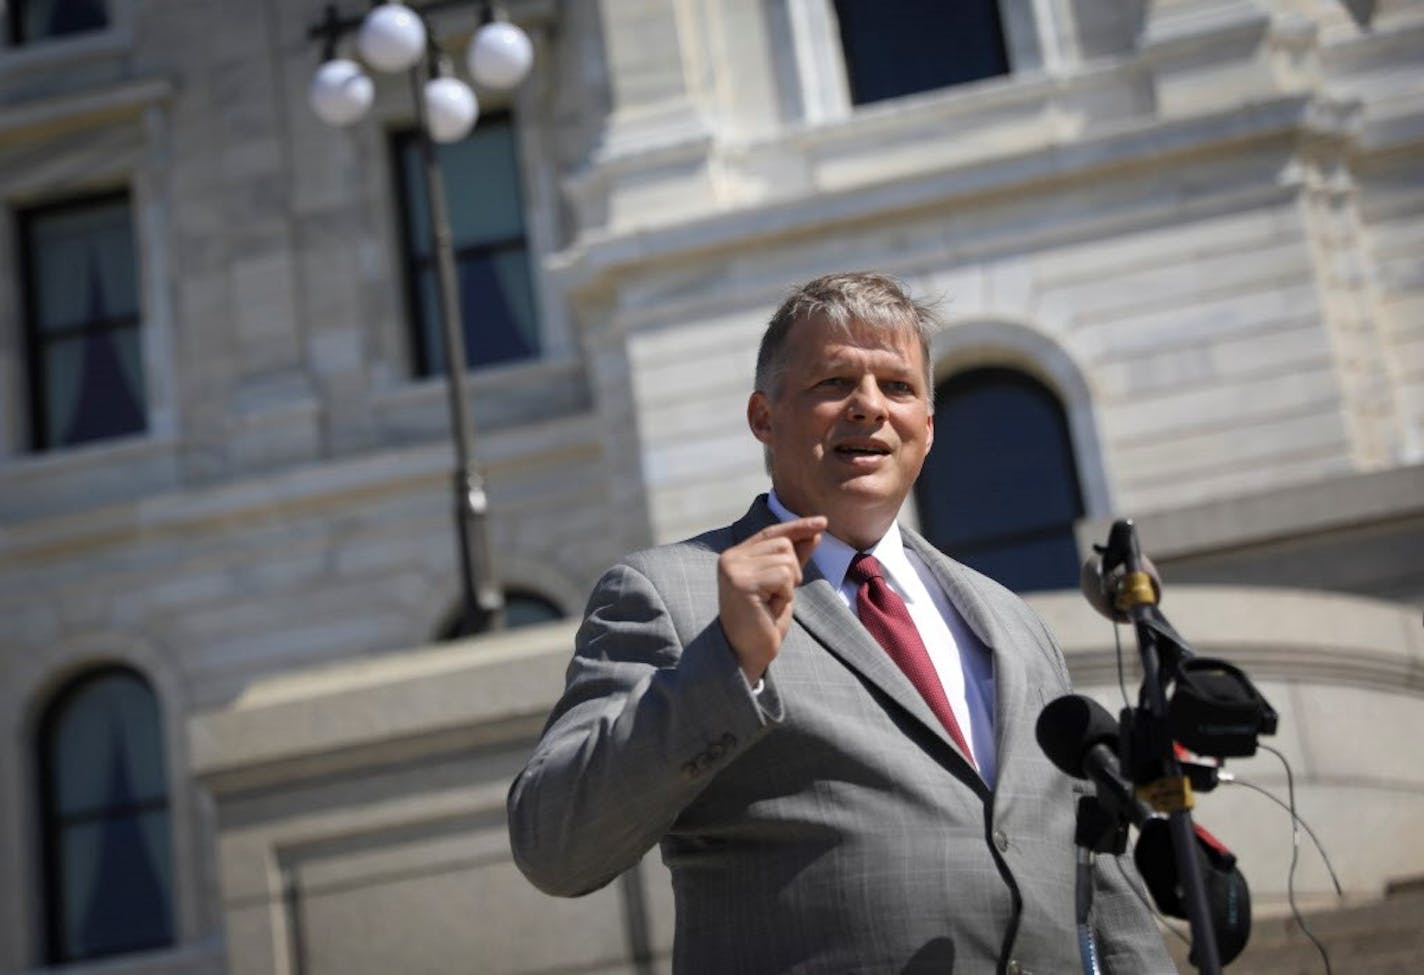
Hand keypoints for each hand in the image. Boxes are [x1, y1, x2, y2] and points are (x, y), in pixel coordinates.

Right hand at [717, 516, 825, 684]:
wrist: (747, 653)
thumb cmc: (764, 622)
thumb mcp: (783, 585)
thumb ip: (794, 559)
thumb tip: (814, 533)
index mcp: (736, 556)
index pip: (772, 533)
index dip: (798, 526)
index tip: (822, 522)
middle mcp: (731, 558)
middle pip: (783, 544)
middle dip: (793, 571)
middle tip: (777, 596)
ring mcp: (734, 569)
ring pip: (786, 560)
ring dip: (789, 585)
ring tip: (771, 603)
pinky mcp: (742, 583)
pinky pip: (783, 576)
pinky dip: (785, 594)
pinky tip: (769, 608)